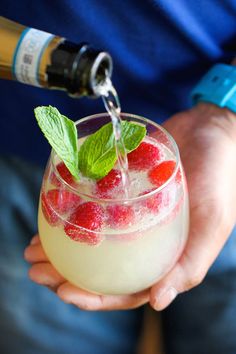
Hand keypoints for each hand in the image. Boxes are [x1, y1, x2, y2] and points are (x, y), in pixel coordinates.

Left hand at [24, 102, 235, 310]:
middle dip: (66, 274)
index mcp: (166, 257)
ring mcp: (130, 215)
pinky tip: (51, 216)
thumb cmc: (219, 176)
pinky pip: (92, 207)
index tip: (63, 290)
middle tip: (36, 268)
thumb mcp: (213, 223)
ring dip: (61, 248)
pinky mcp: (120, 191)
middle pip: (101, 268)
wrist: (210, 130)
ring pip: (91, 241)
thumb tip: (157, 302)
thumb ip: (190, 263)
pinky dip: (70, 215)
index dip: (95, 296)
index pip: (126, 289)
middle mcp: (144, 240)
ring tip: (33, 247)